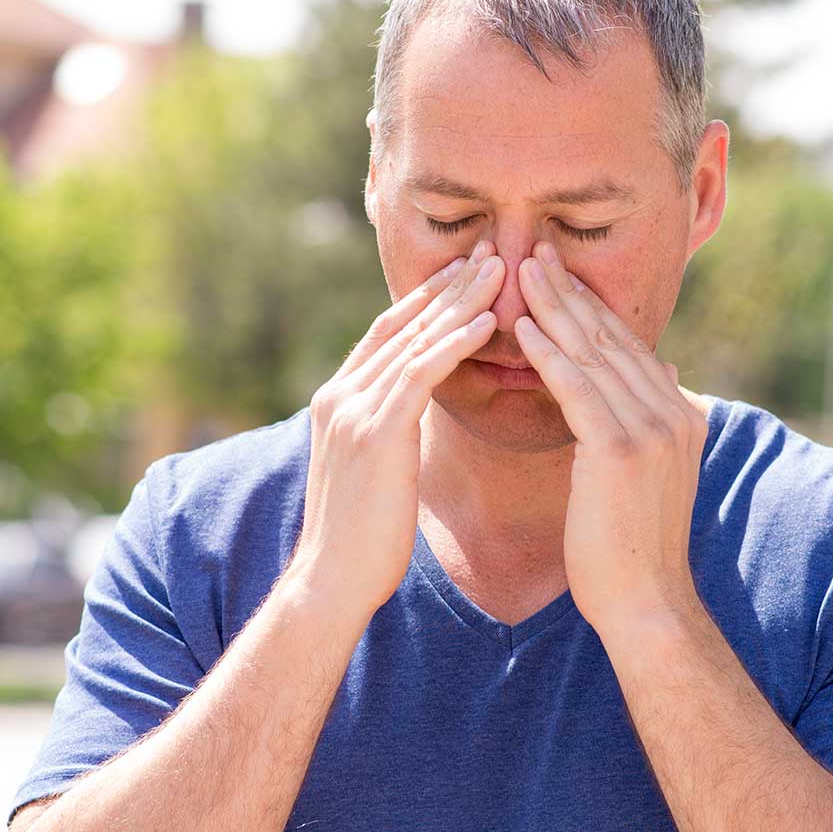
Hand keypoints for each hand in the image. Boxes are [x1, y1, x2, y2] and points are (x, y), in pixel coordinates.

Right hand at [288, 240, 505, 624]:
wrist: (332, 581)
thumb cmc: (362, 540)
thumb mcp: (373, 473)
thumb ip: (386, 433)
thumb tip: (411, 418)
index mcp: (338, 402)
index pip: (387, 334)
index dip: (428, 300)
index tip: (466, 271)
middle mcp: (340, 396)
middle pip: (402, 324)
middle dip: (448, 286)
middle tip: (491, 250)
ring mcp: (352, 411)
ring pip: (415, 341)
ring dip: (461, 302)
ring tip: (500, 271)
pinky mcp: (375, 432)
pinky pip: (421, 375)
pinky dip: (453, 344)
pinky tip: (487, 322)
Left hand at [511, 239, 707, 637]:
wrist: (646, 603)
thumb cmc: (633, 549)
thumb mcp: (649, 474)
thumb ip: (650, 421)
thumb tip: (662, 372)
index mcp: (681, 415)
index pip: (629, 348)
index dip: (592, 308)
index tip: (559, 274)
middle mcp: (674, 413)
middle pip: (613, 338)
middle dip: (572, 293)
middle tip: (536, 251)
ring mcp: (652, 429)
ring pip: (595, 354)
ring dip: (555, 309)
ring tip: (523, 271)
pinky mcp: (621, 450)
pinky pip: (579, 389)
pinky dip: (551, 355)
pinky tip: (524, 328)